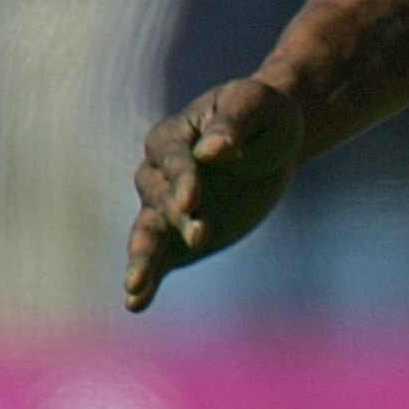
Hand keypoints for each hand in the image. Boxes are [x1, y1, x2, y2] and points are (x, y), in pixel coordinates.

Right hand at [125, 75, 303, 311]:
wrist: (272, 140)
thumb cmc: (263, 113)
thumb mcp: (255, 104)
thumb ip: (232, 124)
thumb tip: (213, 149)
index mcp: (171, 137)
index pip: (174, 161)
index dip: (184, 179)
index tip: (194, 199)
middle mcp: (159, 174)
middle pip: (158, 198)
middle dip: (174, 217)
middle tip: (198, 235)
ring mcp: (166, 208)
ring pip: (148, 232)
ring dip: (143, 257)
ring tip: (135, 285)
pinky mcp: (180, 237)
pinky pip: (160, 259)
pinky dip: (148, 280)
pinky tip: (135, 304)